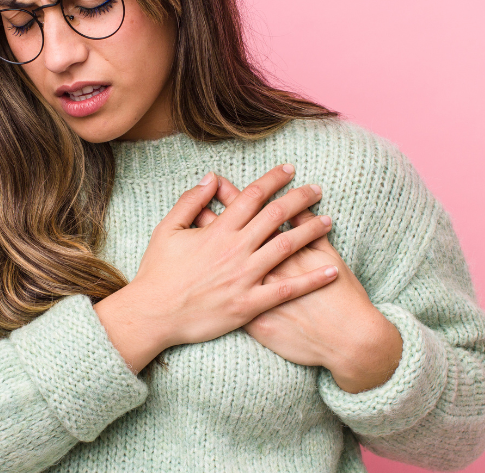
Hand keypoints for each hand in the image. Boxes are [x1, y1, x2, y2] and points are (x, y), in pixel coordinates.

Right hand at [93, 165, 338, 373]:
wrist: (153, 315)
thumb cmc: (157, 272)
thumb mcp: (166, 229)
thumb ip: (190, 202)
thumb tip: (210, 178)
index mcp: (218, 230)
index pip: (252, 196)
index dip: (273, 180)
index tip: (289, 169)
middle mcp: (236, 250)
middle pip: (276, 216)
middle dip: (300, 199)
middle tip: (317, 189)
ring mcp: (245, 277)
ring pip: (286, 247)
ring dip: (311, 231)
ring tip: (329, 220)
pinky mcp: (249, 304)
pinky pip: (287, 289)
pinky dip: (311, 279)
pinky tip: (331, 270)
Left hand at [203, 176, 403, 392]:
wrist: (345, 339)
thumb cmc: (341, 296)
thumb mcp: (329, 256)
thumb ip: (310, 229)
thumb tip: (299, 206)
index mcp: (279, 249)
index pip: (249, 214)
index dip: (233, 197)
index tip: (218, 182)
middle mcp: (260, 268)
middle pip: (228, 234)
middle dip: (210, 214)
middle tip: (193, 200)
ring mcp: (253, 292)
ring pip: (220, 263)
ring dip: (205, 245)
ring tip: (192, 228)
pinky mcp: (250, 317)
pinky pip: (223, 294)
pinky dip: (212, 283)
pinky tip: (202, 273)